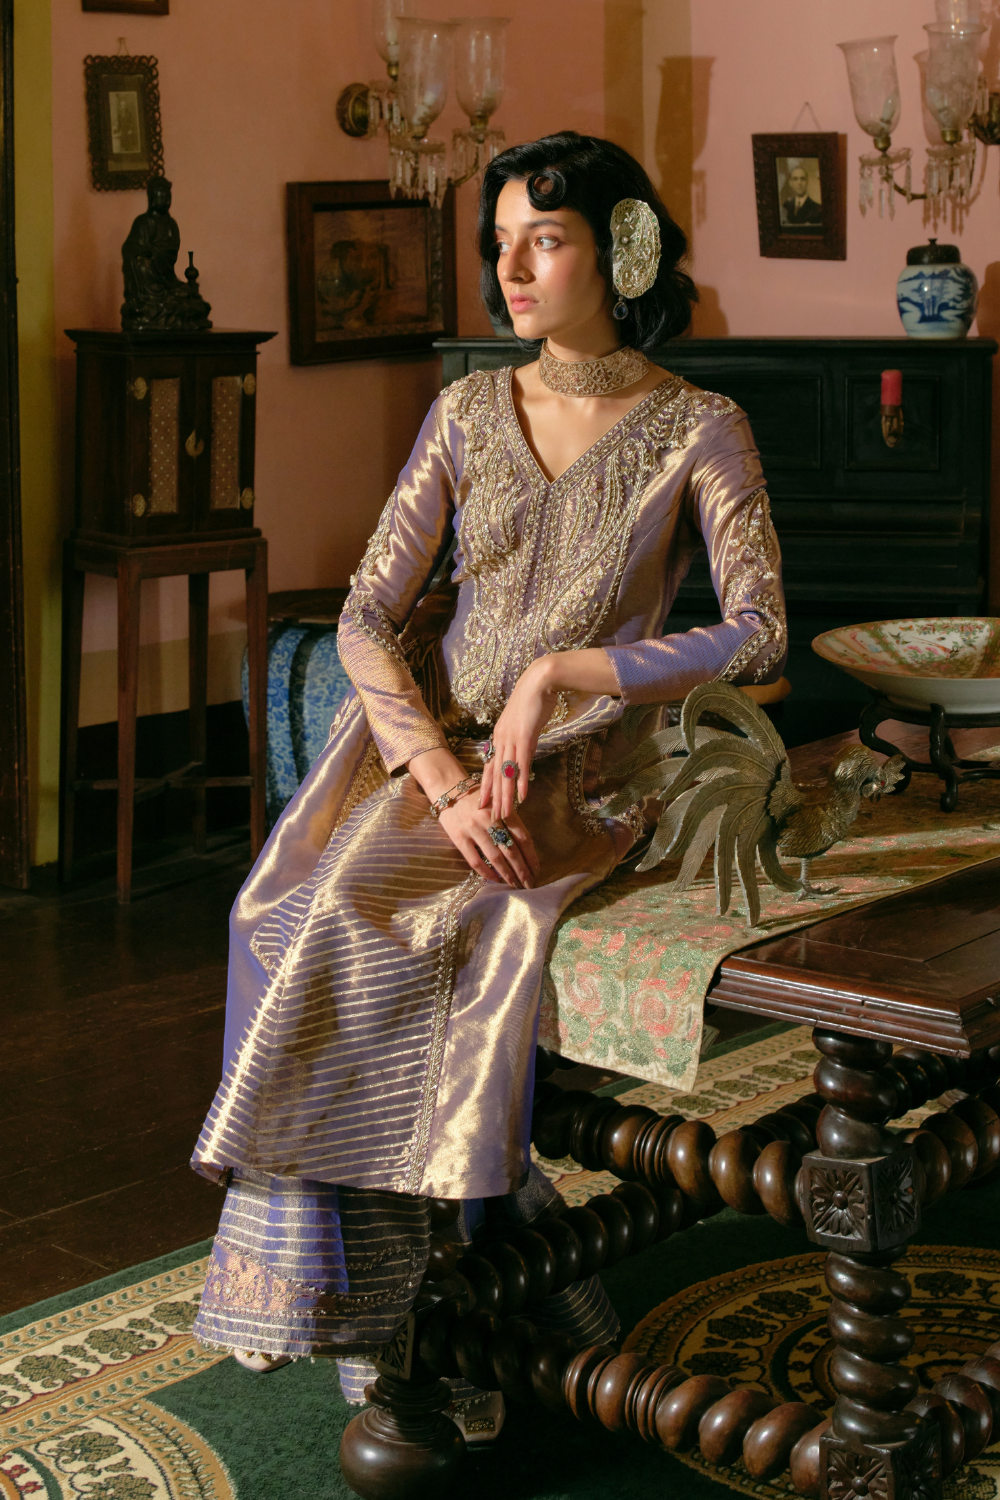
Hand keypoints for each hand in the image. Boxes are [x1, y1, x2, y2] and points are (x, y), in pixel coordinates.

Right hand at [407, 743, 539, 887]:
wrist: (447, 788)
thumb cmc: (476, 796)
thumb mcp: (497, 802)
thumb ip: (510, 820)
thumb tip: (525, 847)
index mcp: (503, 810)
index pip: (522, 837)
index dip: (531, 856)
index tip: (537, 869)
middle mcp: (490, 820)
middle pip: (511, 850)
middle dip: (522, 870)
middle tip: (529, 883)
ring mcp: (474, 829)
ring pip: (495, 857)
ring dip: (508, 874)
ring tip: (515, 885)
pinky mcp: (459, 838)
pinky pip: (475, 861)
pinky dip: (487, 873)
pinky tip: (496, 879)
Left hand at [481, 657, 559, 823]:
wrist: (540, 681)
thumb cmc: (533, 699)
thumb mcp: (521, 721)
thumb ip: (518, 736)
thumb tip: (520, 749)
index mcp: (499, 736)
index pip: (491, 766)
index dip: (486, 786)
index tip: (483, 803)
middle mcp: (501, 739)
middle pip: (495, 775)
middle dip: (493, 798)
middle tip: (490, 818)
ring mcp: (512, 739)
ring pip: (506, 774)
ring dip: (505, 797)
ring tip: (504, 814)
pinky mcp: (525, 738)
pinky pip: (522, 764)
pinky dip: (520, 782)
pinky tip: (521, 797)